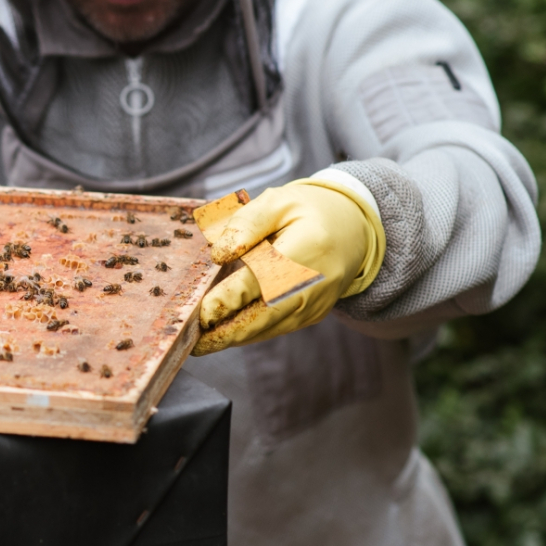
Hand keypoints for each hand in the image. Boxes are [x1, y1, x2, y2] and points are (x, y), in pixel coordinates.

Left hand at [193, 179, 383, 355]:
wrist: (355, 230)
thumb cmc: (309, 211)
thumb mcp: (278, 202)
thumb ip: (247, 223)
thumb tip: (219, 253)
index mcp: (306, 248)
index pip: (261, 280)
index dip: (230, 299)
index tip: (202, 312)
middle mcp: (314, 284)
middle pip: (264, 315)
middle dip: (225, 332)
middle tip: (190, 341)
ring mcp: (315, 304)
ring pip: (268, 328)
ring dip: (232, 338)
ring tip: (198, 343)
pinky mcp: (311, 315)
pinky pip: (275, 328)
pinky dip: (248, 333)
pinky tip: (222, 334)